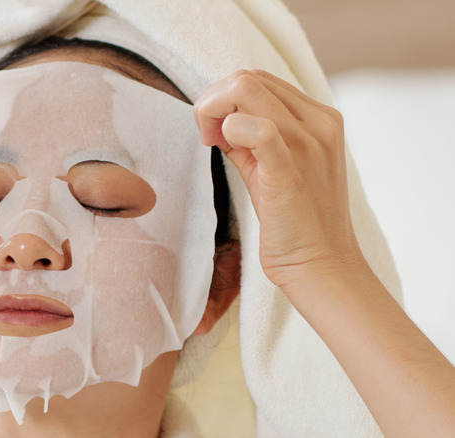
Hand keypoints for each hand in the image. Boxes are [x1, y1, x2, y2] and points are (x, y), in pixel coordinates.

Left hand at [193, 70, 361, 290]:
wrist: (322, 268)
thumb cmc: (296, 223)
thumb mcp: (274, 169)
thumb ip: (251, 140)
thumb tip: (221, 121)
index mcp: (320, 118)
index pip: (259, 80)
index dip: (225, 99)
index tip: (214, 134)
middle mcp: (319, 123)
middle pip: (248, 77)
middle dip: (212, 102)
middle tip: (207, 139)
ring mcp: (309, 144)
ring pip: (246, 88)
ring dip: (212, 112)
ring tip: (213, 145)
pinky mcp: (290, 171)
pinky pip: (259, 129)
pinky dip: (230, 129)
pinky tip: (221, 146)